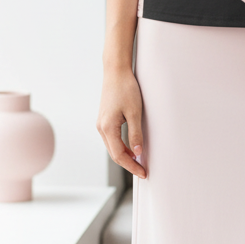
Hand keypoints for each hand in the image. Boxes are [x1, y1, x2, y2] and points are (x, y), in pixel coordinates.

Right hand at [97, 63, 146, 179]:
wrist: (116, 71)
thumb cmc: (126, 88)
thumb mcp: (134, 112)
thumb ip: (135, 133)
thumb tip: (138, 152)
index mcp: (107, 128)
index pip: (119, 155)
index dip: (132, 166)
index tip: (143, 172)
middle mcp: (101, 128)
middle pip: (114, 154)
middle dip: (128, 164)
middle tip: (143, 171)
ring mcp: (101, 123)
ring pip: (112, 147)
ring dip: (125, 156)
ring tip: (139, 162)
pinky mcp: (104, 119)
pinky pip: (112, 138)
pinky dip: (121, 146)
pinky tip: (131, 147)